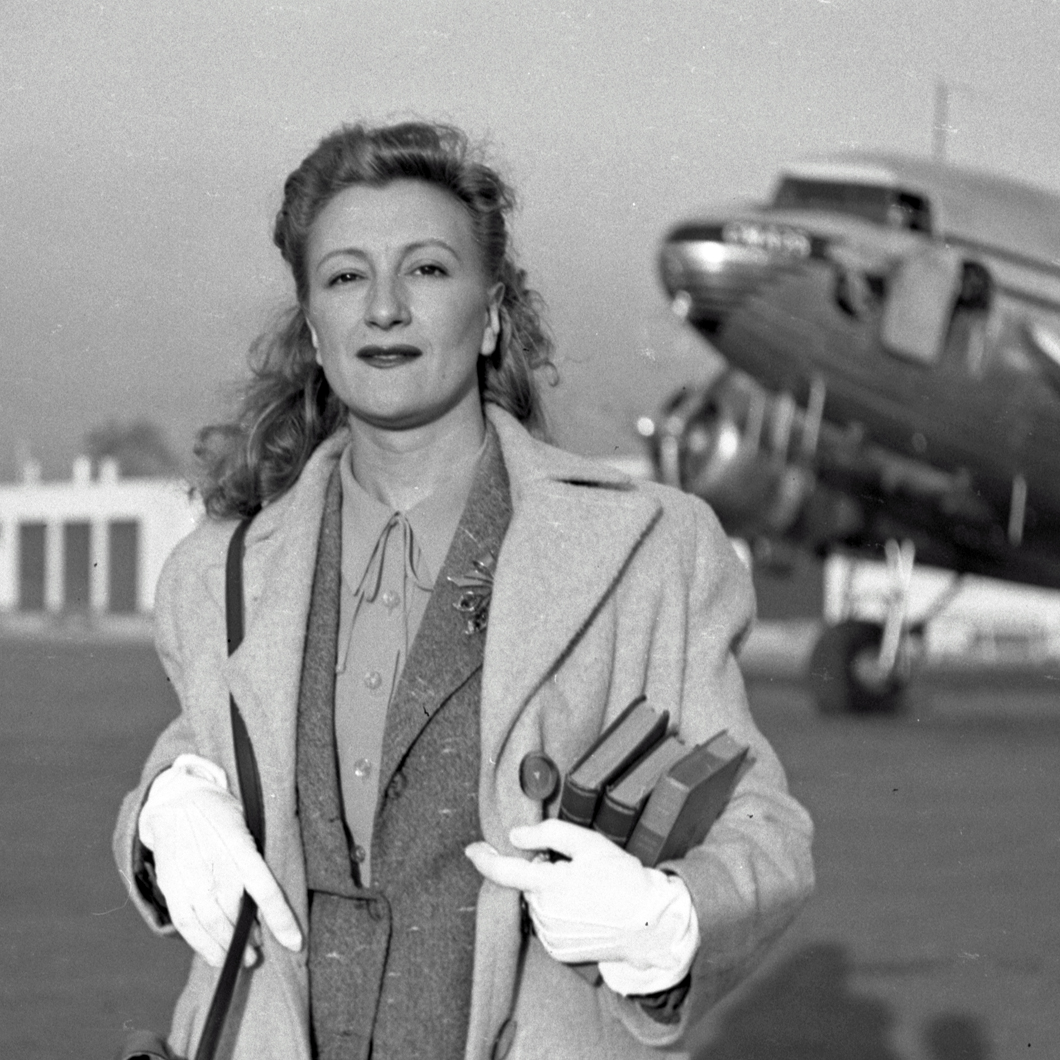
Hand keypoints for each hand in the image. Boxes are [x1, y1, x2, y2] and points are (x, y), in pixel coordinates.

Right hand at [138, 754, 302, 967]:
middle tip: (260, 951)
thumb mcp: (246, 826)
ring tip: (244, 959)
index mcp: (240, 848)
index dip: (282, 922)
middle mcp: (215, 867)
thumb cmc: (220, 815)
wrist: (175, 801)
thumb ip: (255, 860)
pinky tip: (216, 957)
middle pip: (238, 916)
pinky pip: (188, 926)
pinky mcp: (172, 888)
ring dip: (230, 948)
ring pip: (214, 926)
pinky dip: (204, 946)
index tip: (295, 944)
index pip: (267, 892)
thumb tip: (268, 900)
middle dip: (252, 939)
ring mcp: (191, 879)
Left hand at [466, 819, 698, 994]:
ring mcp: (551, 936)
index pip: (504, 872)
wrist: (649, 925)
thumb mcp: (590, 844)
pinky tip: (583, 909)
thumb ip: (549, 834)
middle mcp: (544, 914)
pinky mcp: (559, 951)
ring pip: (537, 905)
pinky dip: (557, 913)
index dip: (484, 858)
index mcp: (549, 885)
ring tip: (585, 891)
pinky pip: (547, 924)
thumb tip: (515, 836)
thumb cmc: (623, 879)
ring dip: (550, 893)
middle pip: (527, 885)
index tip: (472, 849)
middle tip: (573, 868)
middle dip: (540, 872)